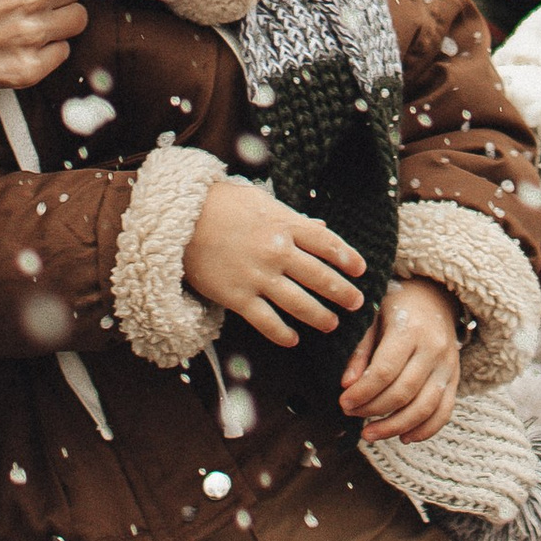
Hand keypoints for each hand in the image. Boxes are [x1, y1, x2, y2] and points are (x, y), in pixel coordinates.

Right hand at [183, 181, 367, 347]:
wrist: (179, 219)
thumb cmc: (222, 205)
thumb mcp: (262, 202)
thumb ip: (294, 219)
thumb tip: (322, 229)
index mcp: (285, 225)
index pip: (327, 244)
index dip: (347, 259)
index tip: (361, 270)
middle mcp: (277, 252)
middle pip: (320, 277)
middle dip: (343, 293)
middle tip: (356, 303)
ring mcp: (258, 277)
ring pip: (300, 304)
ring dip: (320, 316)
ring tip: (333, 324)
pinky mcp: (238, 297)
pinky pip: (267, 322)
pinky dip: (283, 333)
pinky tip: (294, 338)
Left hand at [339, 277, 461, 445]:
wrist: (435, 294)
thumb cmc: (396, 304)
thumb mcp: (373, 315)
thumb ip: (360, 349)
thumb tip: (347, 385)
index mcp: (410, 329)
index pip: (385, 370)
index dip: (362, 392)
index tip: (343, 402)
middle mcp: (434, 348)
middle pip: (404, 392)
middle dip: (373, 410)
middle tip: (350, 415)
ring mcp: (448, 365)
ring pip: (425, 407)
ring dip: (395, 427)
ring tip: (370, 434)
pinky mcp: (455, 377)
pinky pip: (444, 411)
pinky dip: (425, 430)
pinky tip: (404, 437)